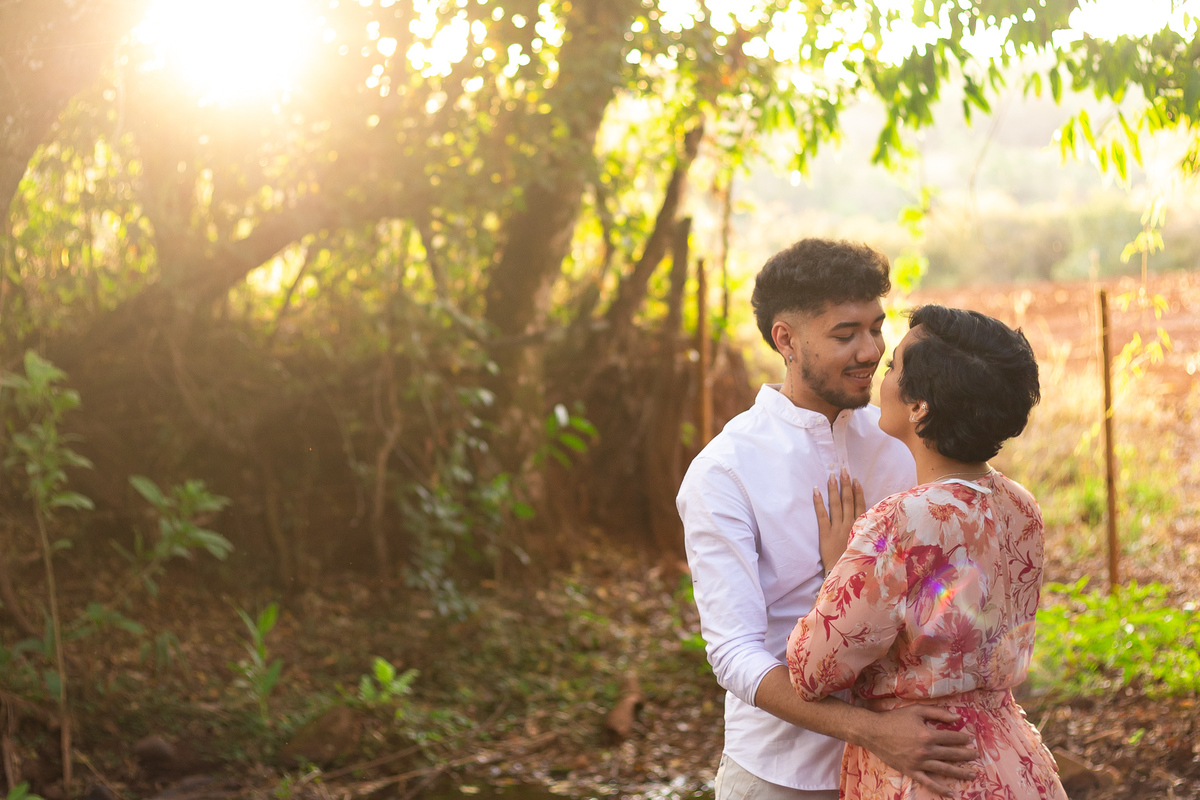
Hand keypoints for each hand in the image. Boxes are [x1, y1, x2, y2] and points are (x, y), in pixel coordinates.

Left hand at [813, 468, 864, 570]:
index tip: (855, 480)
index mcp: (862, 528)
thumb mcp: (870, 548)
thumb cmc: (859, 565)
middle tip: (842, 470)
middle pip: (848, 501)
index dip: (858, 492)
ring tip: (831, 475)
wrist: (847, 577)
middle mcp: (850, 525)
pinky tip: (816, 490)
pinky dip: (819, 502)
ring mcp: (838, 529)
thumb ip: (870, 535)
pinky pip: (822, 515)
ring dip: (834, 489)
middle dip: (845, 485)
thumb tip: (875, 524)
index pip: (861, 506)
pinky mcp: (825, 534)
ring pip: (836, 505)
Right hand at [857, 705, 977, 795]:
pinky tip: (950, 793)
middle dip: (966, 755)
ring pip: (945, 770)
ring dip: (960, 773)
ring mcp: (919, 763)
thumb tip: (958, 718)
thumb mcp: (916, 710)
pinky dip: (940, 789)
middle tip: (976, 756)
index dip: (963, 739)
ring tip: (972, 774)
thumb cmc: (895, 719)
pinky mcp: (911, 771)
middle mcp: (926, 751)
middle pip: (952, 754)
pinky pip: (928, 782)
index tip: (970, 739)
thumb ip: (938, 713)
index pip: (952, 738)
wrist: (873, 732)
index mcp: (928, 734)